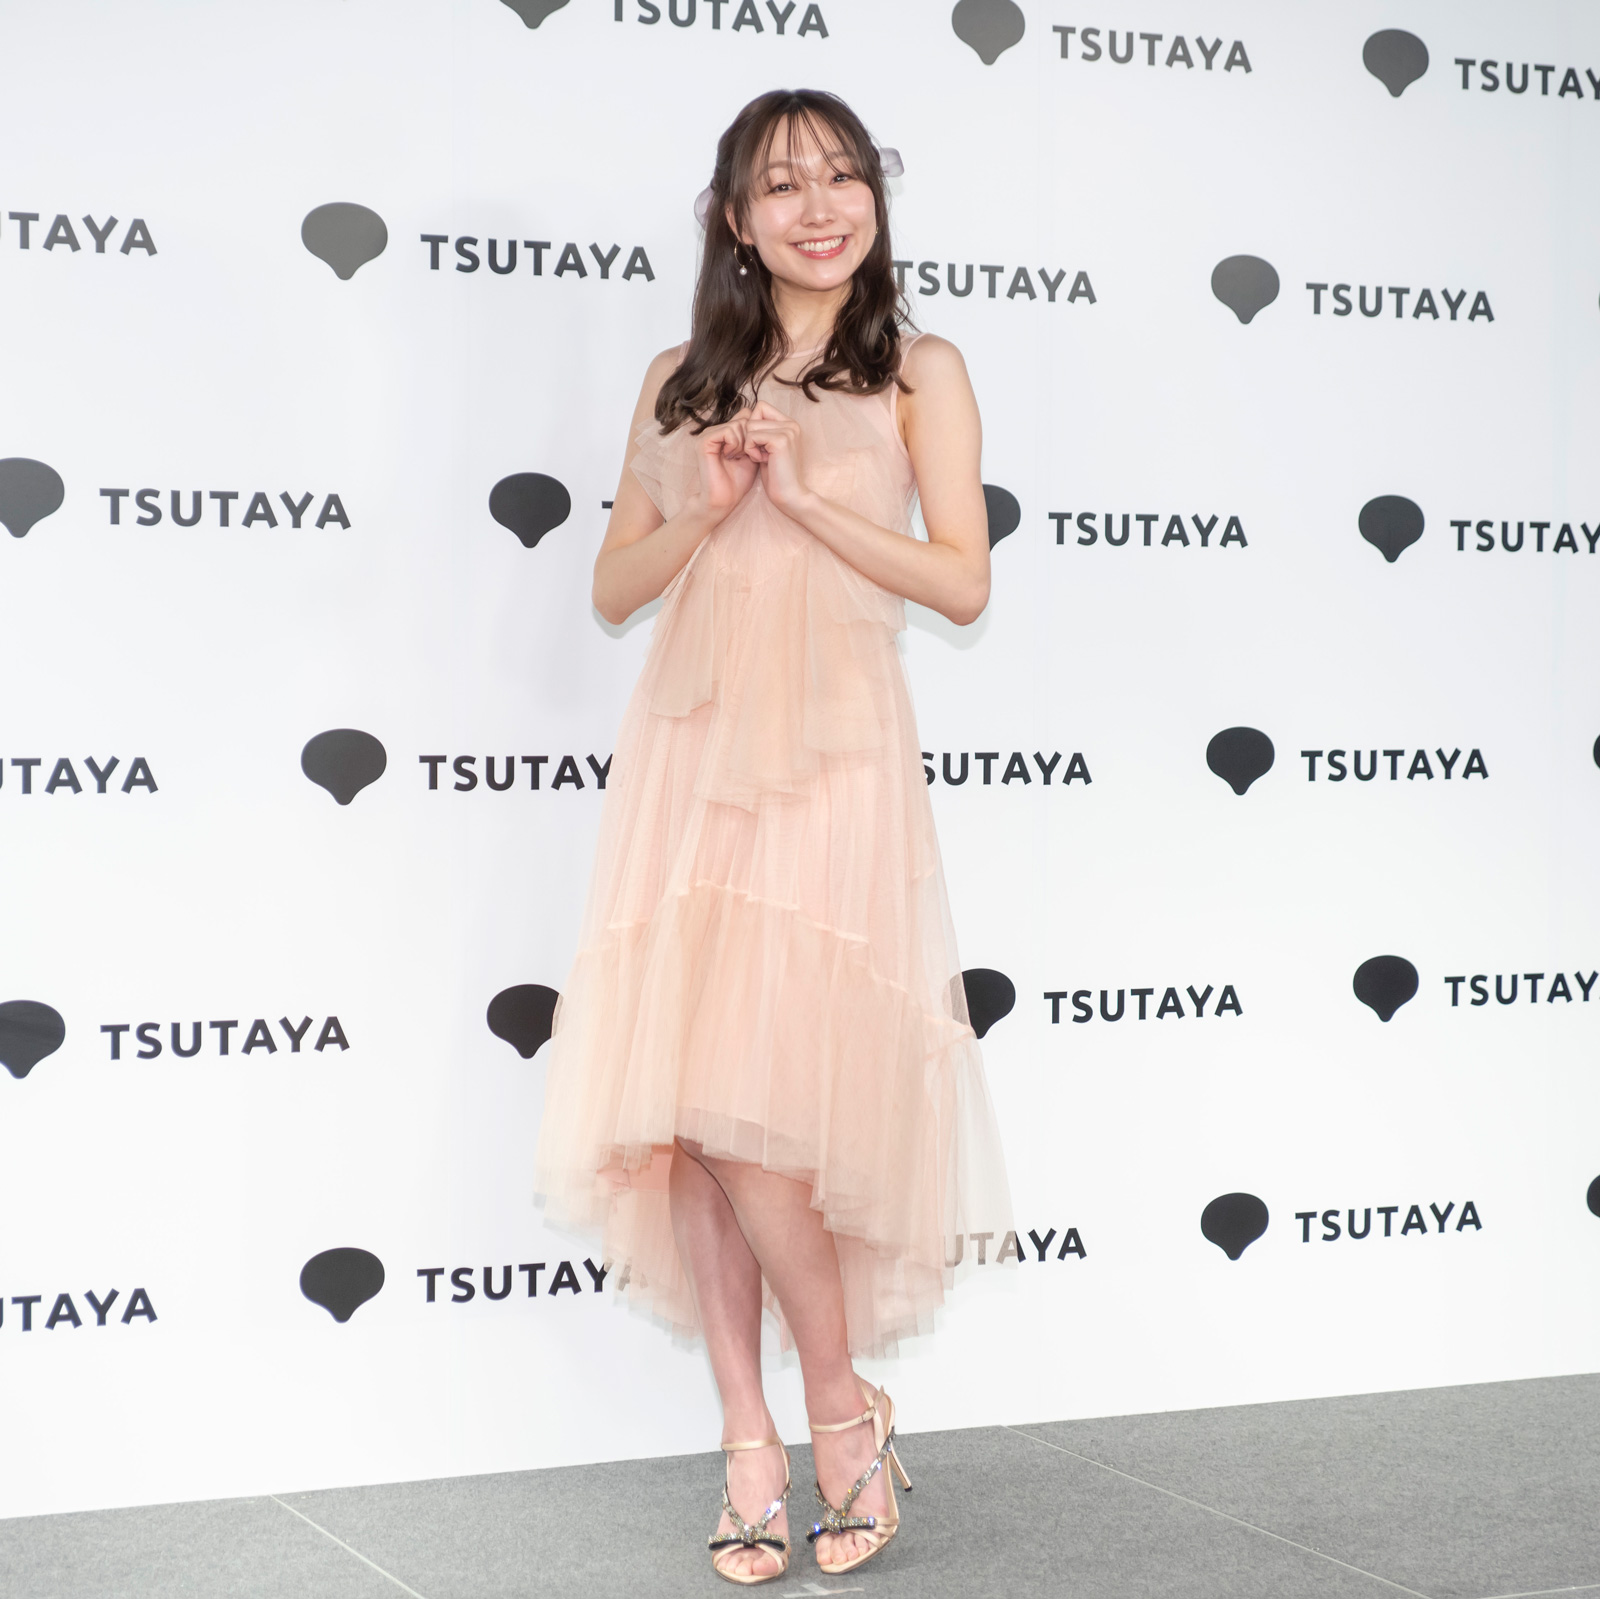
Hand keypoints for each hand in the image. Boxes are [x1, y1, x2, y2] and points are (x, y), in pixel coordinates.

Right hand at [690, 409, 757, 521]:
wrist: (724, 500)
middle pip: (744, 418)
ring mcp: (707, 435)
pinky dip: (735, 444)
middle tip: (744, 456)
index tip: (754, 451)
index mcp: (724, 432)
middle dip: (750, 438)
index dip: (755, 432)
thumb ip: (754, 436)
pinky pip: (728, 431)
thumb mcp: (752, 453)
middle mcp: (714, 430)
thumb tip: (762, 417)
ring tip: (736, 458)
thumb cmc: (738, 481)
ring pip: (737, 424)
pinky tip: (731, 456)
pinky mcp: (704, 441)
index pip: (746, 415)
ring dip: (743, 443)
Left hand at [742, 401, 813, 517]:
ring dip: (749, 444)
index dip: (752, 425)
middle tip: (760, 454)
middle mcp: (791, 424)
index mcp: (790, 424)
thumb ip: (762, 432)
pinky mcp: (781, 440)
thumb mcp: (767, 449)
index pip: (761, 407)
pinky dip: (751, 450)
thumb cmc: (777, 477)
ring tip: (762, 458)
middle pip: (754, 414)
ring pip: (751, 425)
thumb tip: (745, 416)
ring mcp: (788, 430)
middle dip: (750, 436)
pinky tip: (762, 461)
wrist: (790, 496)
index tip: (757, 445)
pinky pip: (752, 436)